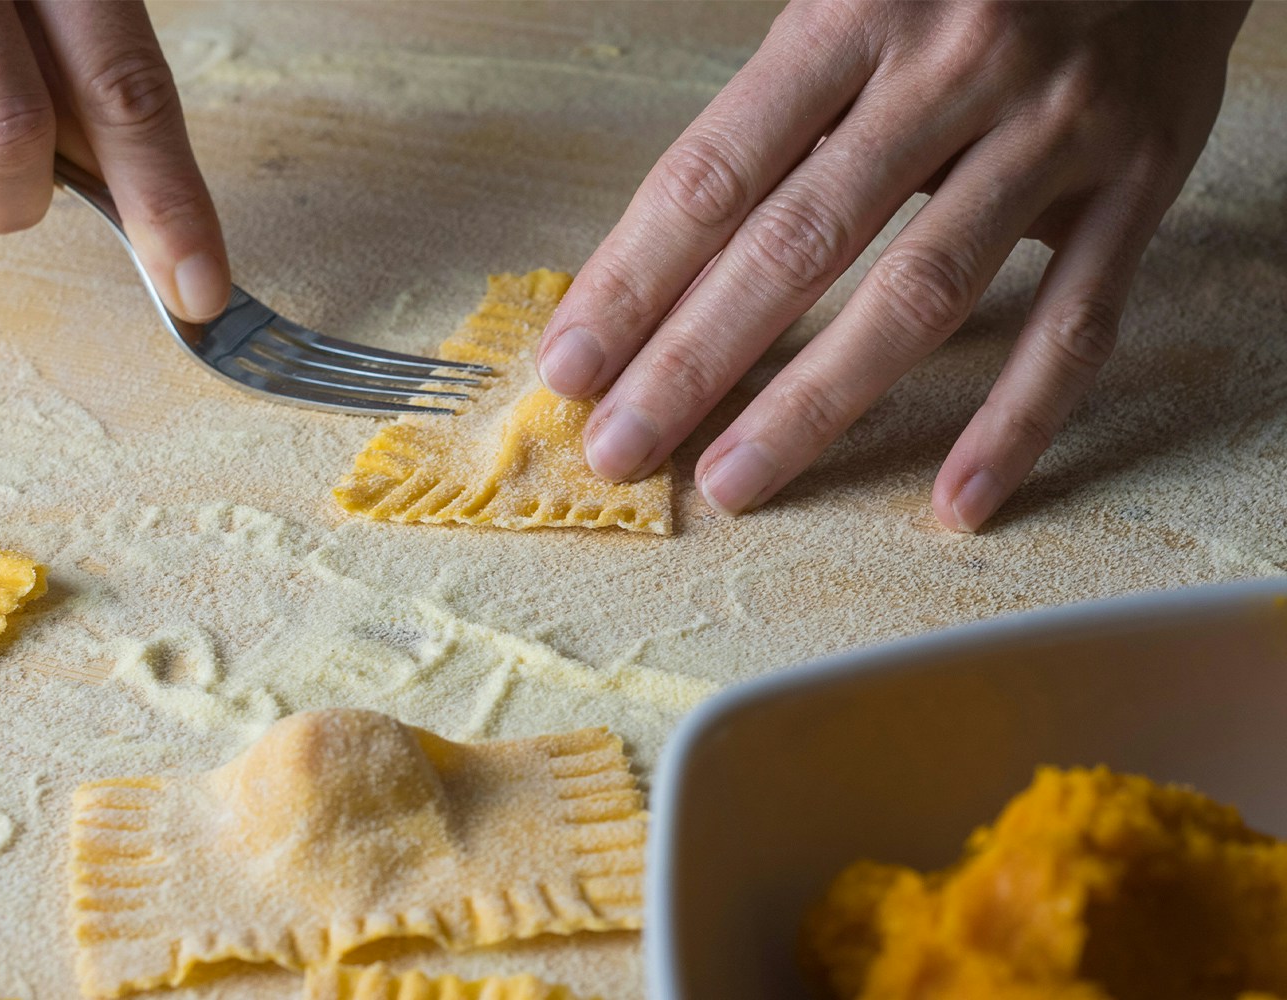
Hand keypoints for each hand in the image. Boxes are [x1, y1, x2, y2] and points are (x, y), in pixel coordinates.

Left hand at [536, 0, 1248, 530]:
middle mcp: (951, 67)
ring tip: (733, 483)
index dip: (634, 280)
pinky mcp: (1140, 178)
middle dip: (694, 360)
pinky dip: (1017, 421)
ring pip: (921, 293)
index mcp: (852, 14)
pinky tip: (958, 502)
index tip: (572, 367)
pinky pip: (1078, 322)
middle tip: (621, 448)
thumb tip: (667, 259)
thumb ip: (779, 116)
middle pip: (797, 243)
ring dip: (817, 403)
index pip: (715, 173)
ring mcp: (1051, 127)